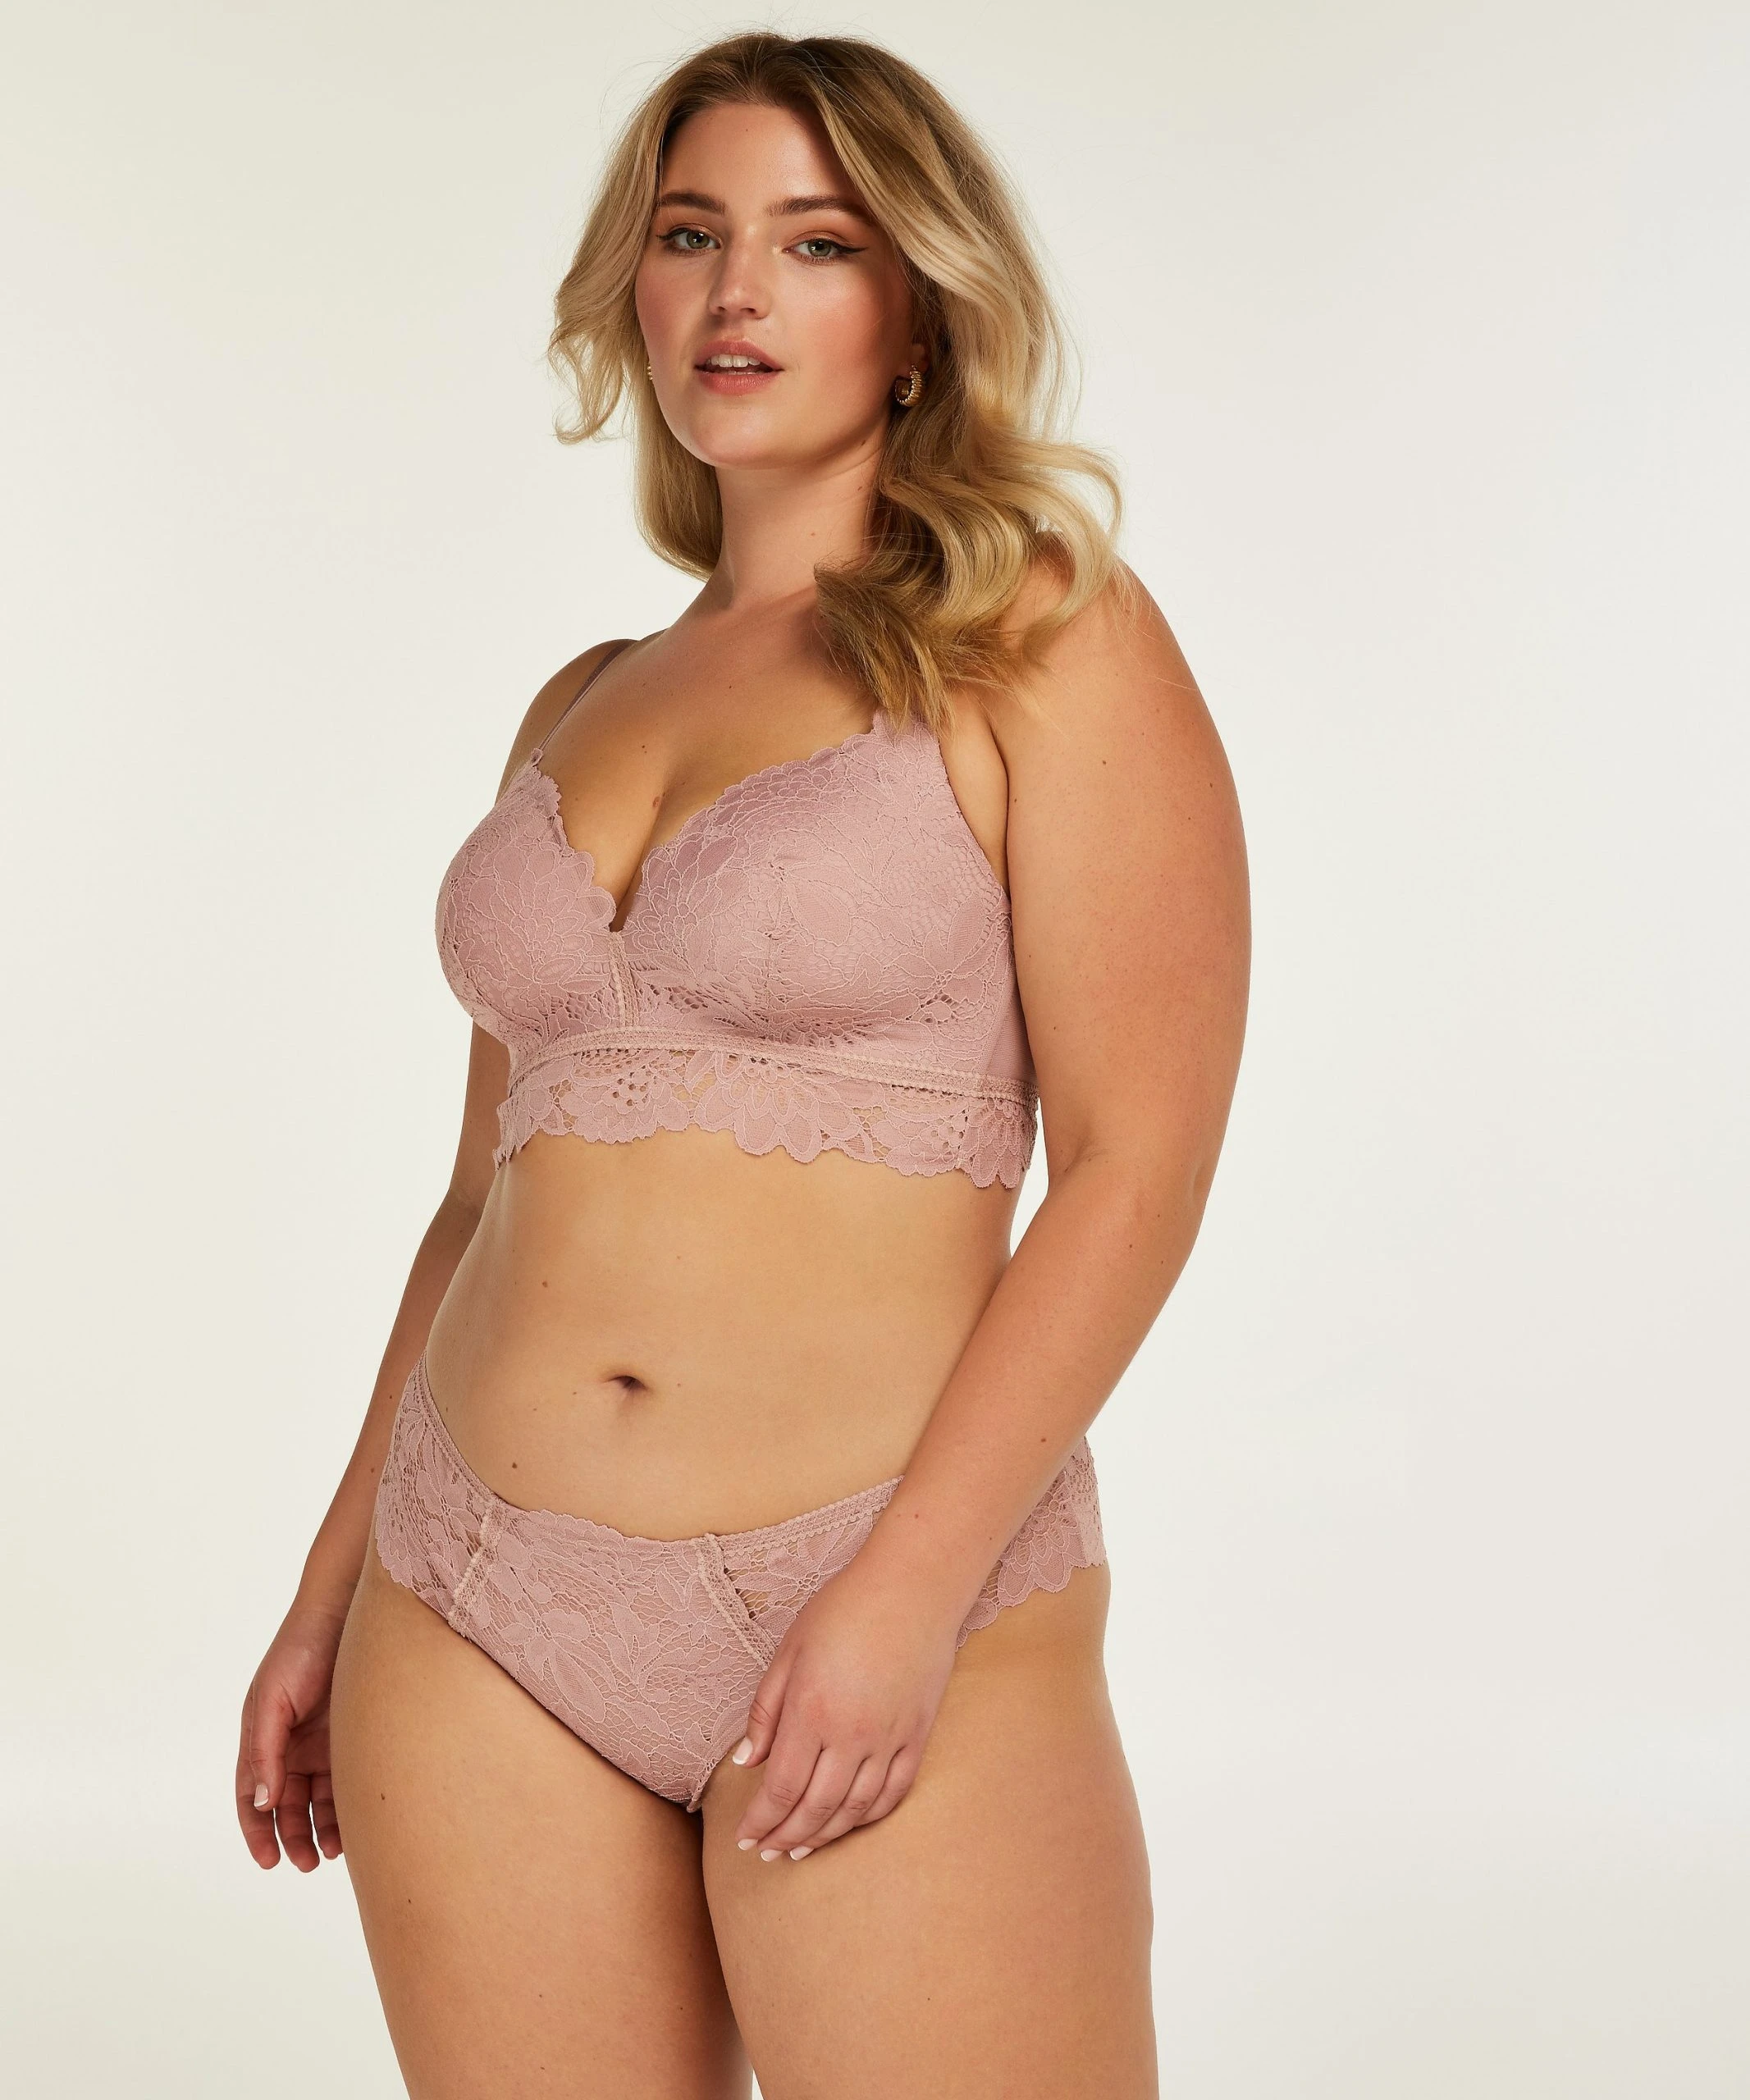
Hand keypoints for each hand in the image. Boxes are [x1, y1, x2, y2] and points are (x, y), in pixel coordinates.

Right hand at [236, 1601, 348, 1869]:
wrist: (347, 1611)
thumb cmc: (300, 1650)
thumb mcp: (271, 1700)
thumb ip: (264, 1751)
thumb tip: (262, 1802)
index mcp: (263, 1739)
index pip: (253, 1797)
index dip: (258, 1832)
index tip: (269, 1862)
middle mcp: (291, 1746)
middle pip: (288, 1806)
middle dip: (294, 1838)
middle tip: (307, 1863)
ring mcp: (323, 1743)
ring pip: (320, 1800)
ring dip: (323, 1829)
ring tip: (334, 1851)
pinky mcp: (354, 1737)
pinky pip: (348, 1781)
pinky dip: (348, 1807)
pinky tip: (357, 1825)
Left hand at [731, 1558, 961, 1860]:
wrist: (913, 1586)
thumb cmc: (843, 1609)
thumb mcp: (789, 1652)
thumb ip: (766, 1711)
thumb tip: (747, 1763)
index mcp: (812, 1712)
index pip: (781, 1790)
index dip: (760, 1821)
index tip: (745, 1839)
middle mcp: (851, 1735)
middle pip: (815, 1809)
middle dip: (786, 1837)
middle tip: (767, 1853)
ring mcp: (889, 1739)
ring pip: (854, 1810)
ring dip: (824, 1837)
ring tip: (800, 1849)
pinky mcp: (917, 1736)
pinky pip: (893, 1793)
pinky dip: (868, 1818)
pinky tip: (848, 1823)